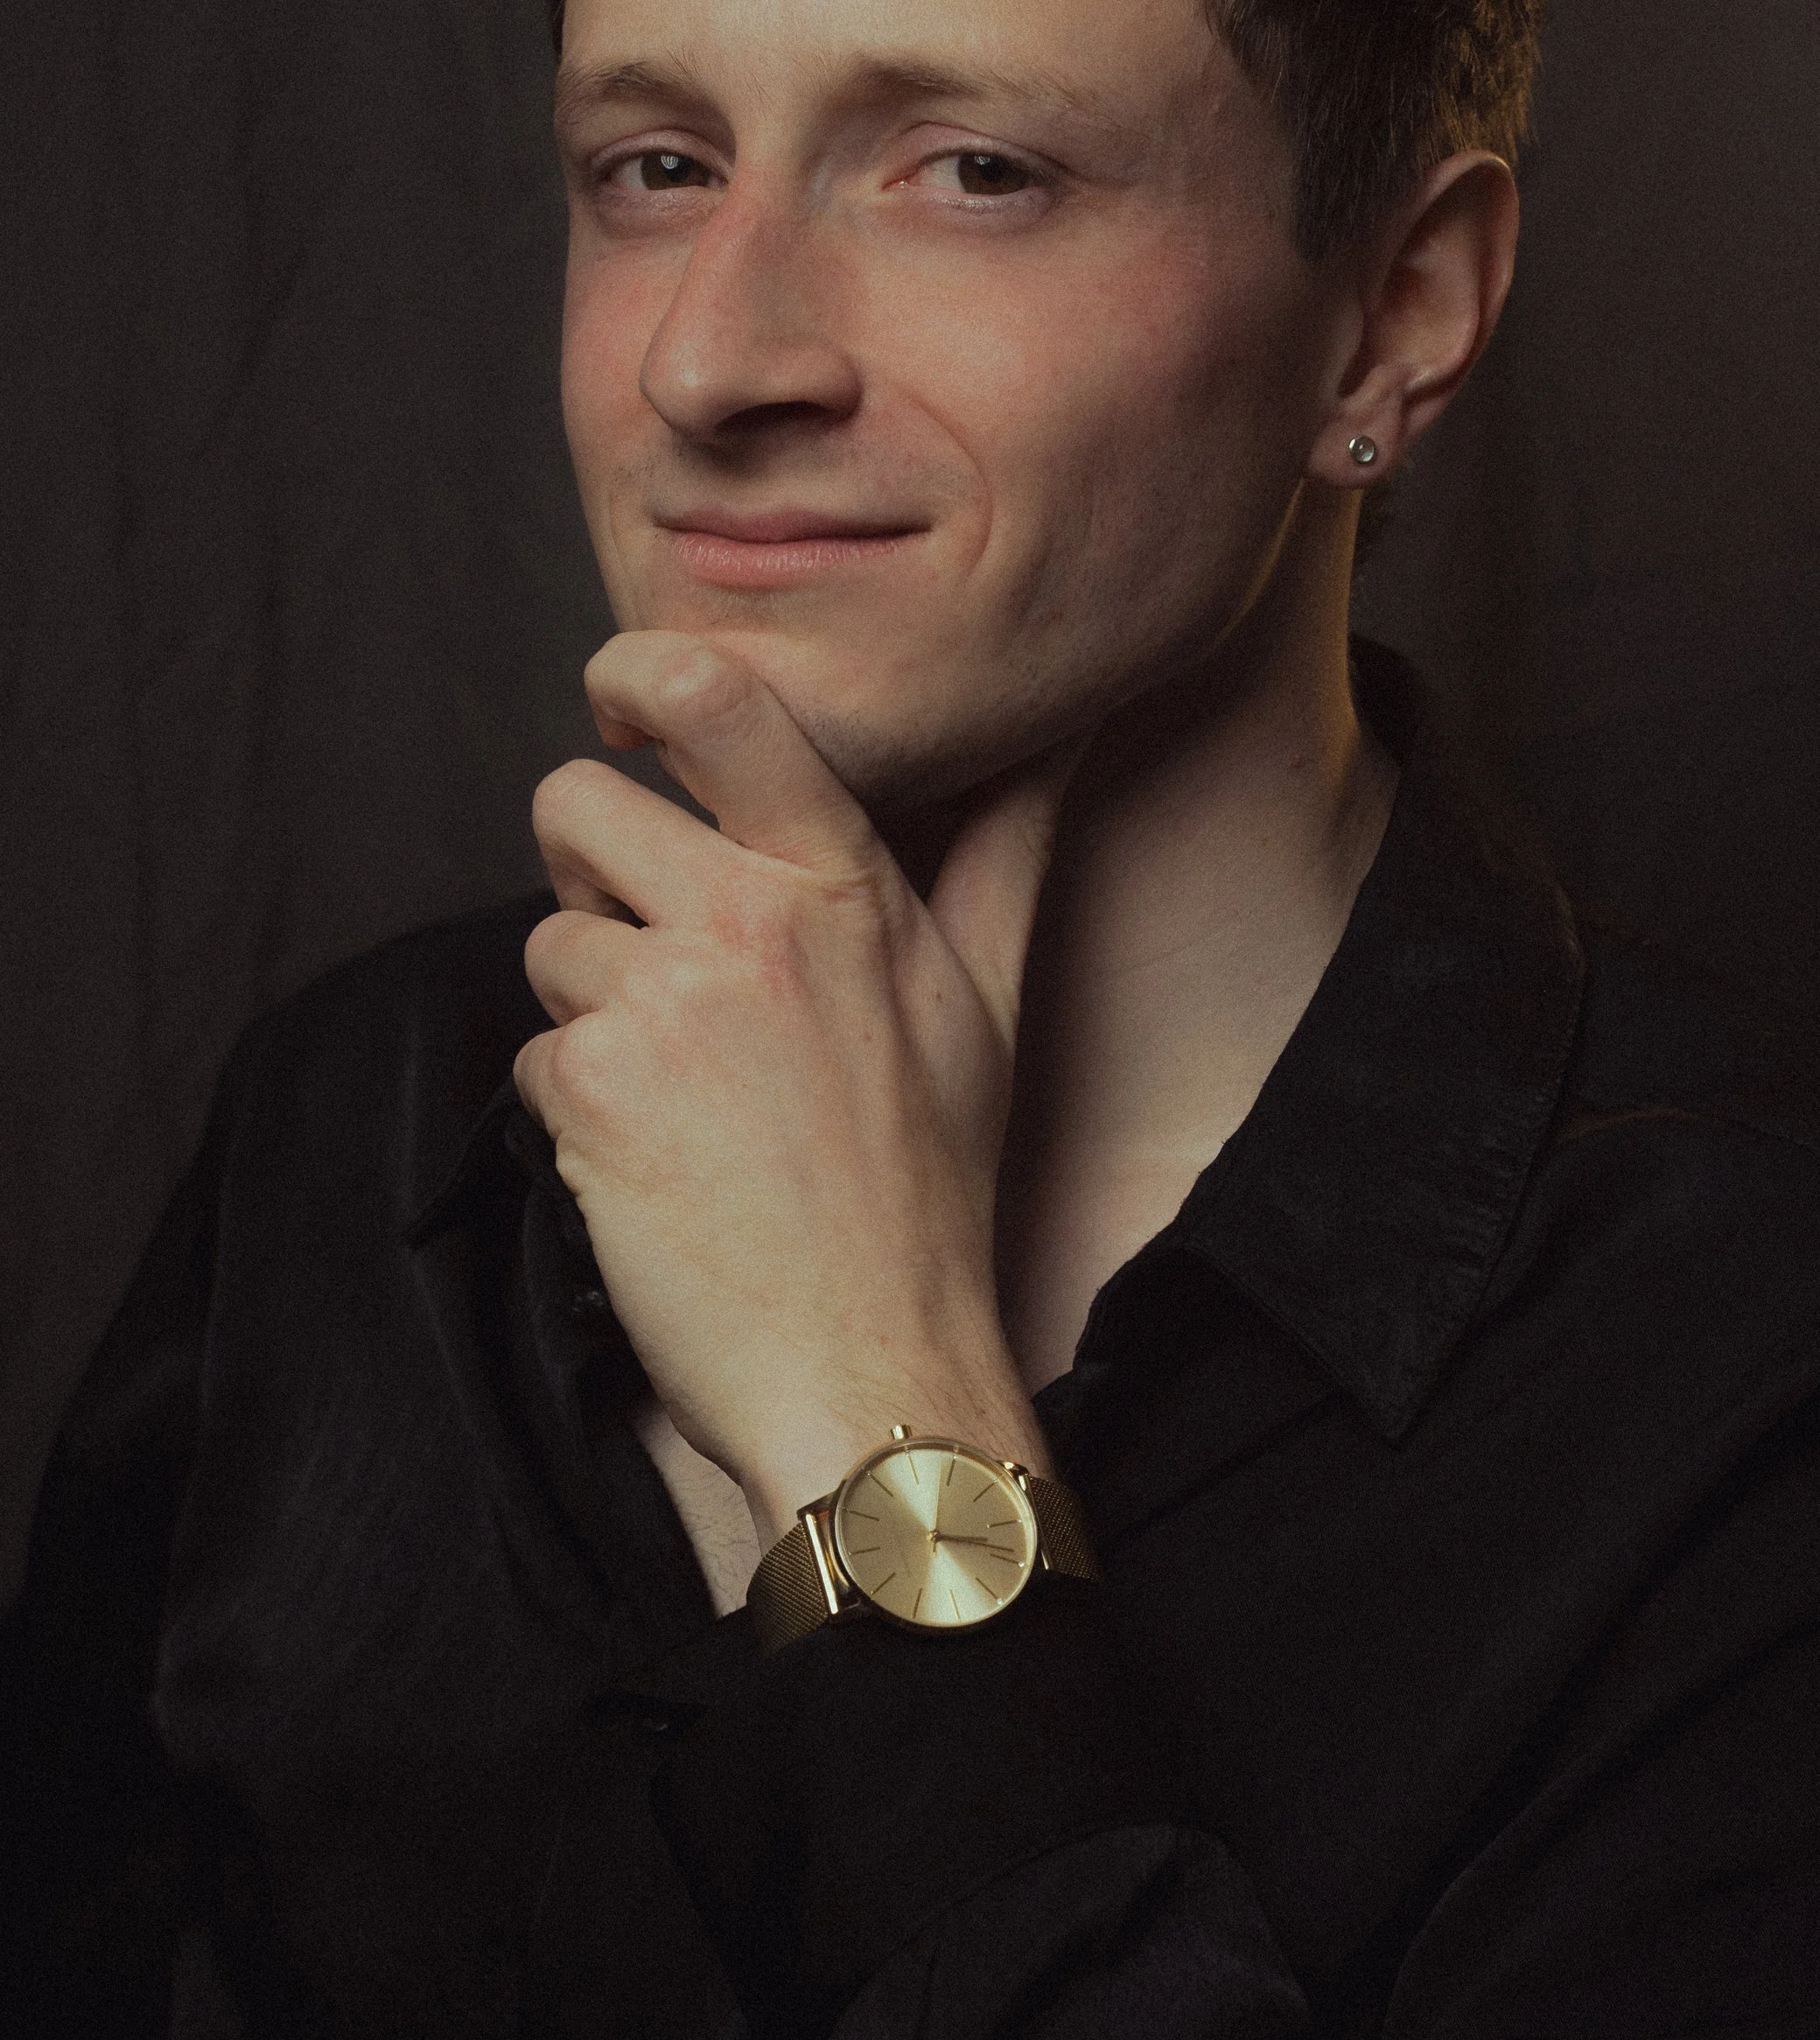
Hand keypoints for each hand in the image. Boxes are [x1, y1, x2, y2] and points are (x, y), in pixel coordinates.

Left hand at [513, 633, 1076, 1545]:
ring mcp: (670, 1001)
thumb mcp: (991, 1002)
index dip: (637, 670)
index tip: (622, 701)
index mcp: (849, 884)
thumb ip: (1007, 850)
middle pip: (578, 803)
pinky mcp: (595, 1086)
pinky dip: (577, 1110)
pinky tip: (659, 1167)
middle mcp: (757, 920)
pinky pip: (535, 1050)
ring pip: (549, 937)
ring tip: (690, 1096)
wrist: (874, 1369)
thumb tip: (1065, 734)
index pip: (720, 698)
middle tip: (657, 954)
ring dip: (591, 1009)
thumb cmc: (931, 1195)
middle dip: (587, 868)